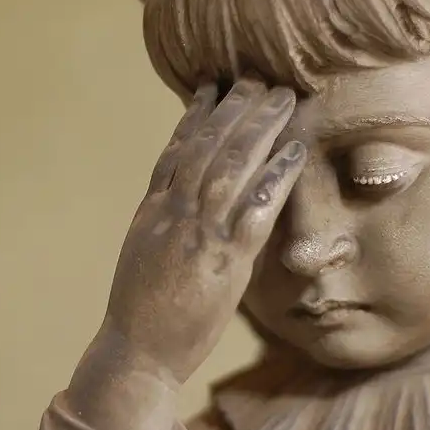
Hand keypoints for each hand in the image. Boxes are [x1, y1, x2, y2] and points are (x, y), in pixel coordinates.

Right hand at [99, 79, 306, 385]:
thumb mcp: (143, 253)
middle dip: (234, 108)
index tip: (212, 86)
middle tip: (258, 77)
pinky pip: (254, 209)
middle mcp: (172, 212)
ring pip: (230, 166)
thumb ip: (164, 220)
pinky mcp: (223, 260)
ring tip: (282, 98)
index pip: (175, 151)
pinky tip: (295, 151)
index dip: (195, 115)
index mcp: (152, 210)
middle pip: (206, 147)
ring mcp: (197, 233)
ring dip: (259, 128)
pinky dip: (276, 176)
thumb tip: (185, 199)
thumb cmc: (140, 309)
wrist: (135, 352)